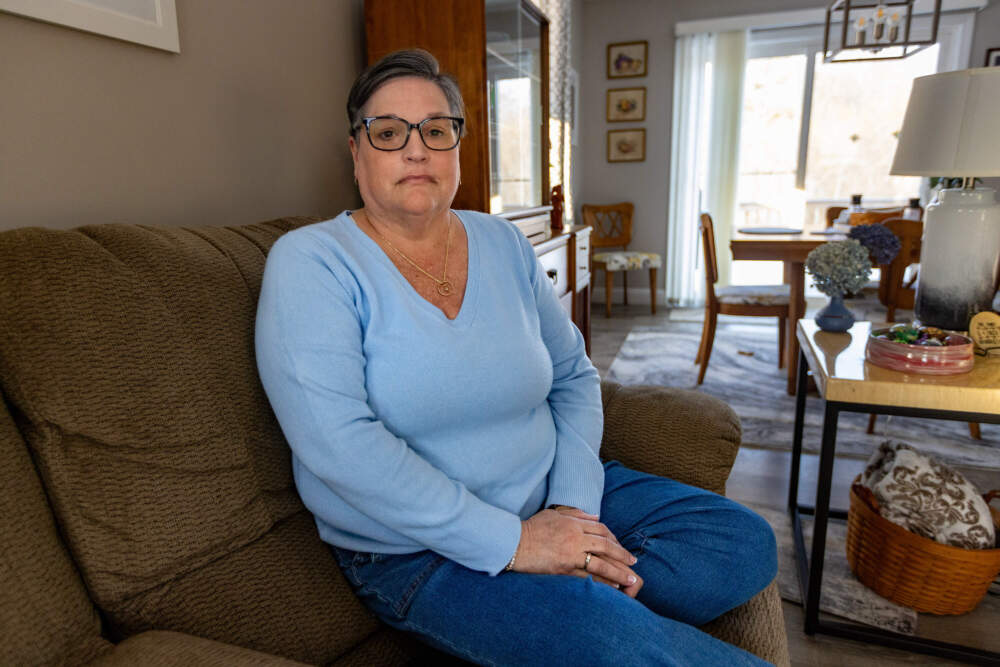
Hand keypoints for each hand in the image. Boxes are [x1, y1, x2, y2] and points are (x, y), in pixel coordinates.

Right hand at [512, 507, 642, 596]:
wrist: (513, 542)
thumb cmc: (530, 528)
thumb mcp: (553, 515)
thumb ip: (574, 515)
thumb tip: (594, 516)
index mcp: (572, 522)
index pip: (600, 529)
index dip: (613, 538)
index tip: (620, 547)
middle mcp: (575, 536)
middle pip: (605, 545)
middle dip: (622, 554)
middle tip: (633, 563)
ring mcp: (570, 553)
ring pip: (601, 562)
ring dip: (619, 572)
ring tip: (631, 580)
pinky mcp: (564, 568)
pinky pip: (587, 576)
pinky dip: (602, 582)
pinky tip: (612, 587)